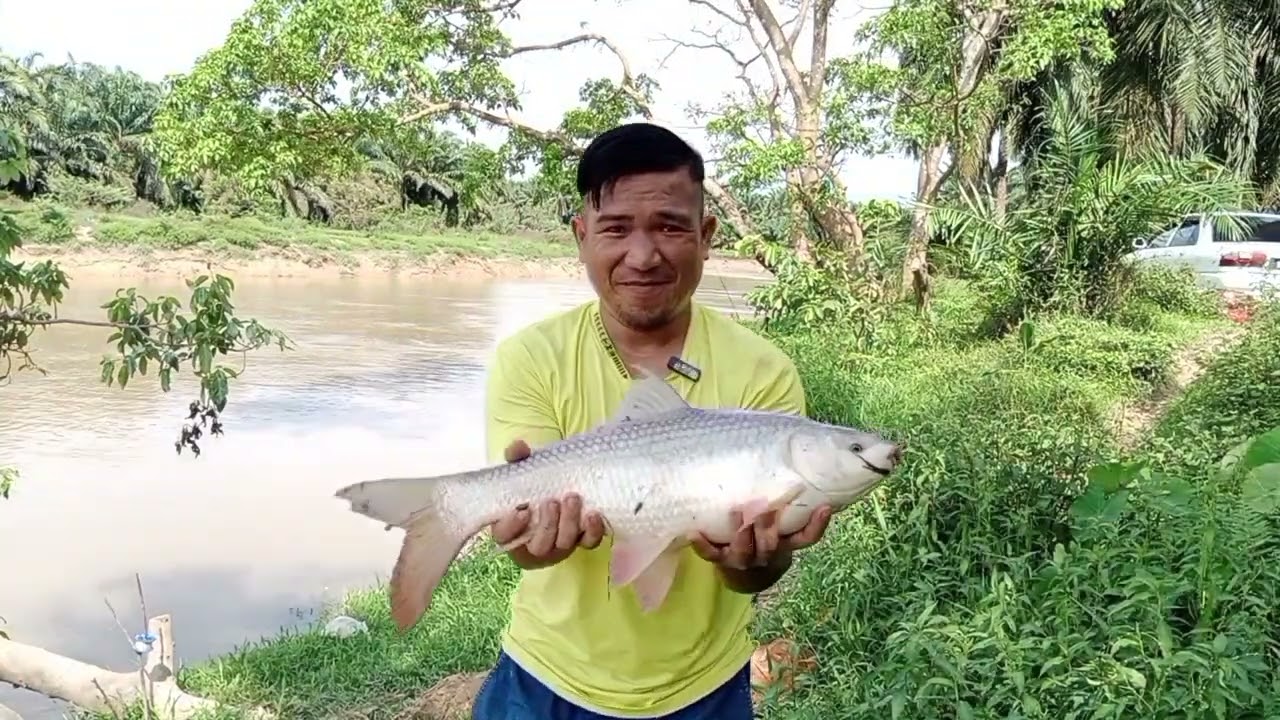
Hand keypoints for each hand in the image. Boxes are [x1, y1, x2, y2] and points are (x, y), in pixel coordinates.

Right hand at [490, 439, 606, 569]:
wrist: (560, 486)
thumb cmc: (534, 483)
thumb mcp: (523, 469)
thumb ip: (517, 457)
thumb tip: (519, 446)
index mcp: (510, 528)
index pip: (504, 535)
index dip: (512, 527)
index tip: (523, 511)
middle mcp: (533, 542)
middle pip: (538, 545)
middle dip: (547, 525)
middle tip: (552, 502)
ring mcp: (558, 545)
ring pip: (563, 544)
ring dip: (569, 523)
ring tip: (572, 498)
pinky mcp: (580, 541)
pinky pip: (588, 542)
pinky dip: (592, 531)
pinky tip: (593, 515)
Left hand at [689, 505, 832, 571]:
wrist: (744, 569)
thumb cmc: (763, 530)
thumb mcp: (779, 520)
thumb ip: (784, 496)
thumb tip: (788, 447)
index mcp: (784, 542)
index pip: (806, 538)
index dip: (817, 525)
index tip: (824, 506)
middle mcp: (766, 552)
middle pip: (771, 544)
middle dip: (768, 527)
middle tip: (766, 508)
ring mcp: (742, 558)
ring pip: (744, 551)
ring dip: (741, 534)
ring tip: (736, 513)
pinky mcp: (720, 558)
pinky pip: (711, 555)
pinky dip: (703, 545)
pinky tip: (694, 532)